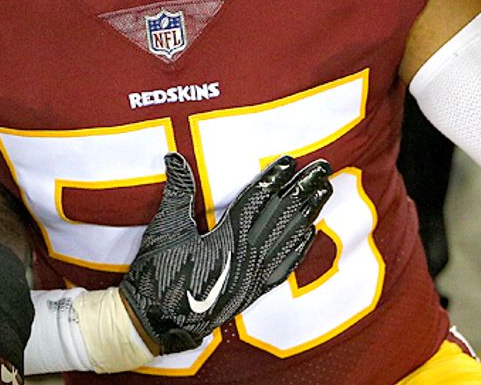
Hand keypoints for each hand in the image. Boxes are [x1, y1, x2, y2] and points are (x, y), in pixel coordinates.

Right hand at [119, 153, 331, 353]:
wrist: (157, 322)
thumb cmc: (158, 275)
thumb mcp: (164, 229)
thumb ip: (177, 192)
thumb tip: (175, 157)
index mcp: (227, 240)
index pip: (257, 201)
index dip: (274, 179)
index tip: (290, 161)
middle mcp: (248, 258)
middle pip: (282, 216)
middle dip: (303, 189)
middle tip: (322, 168)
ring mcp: (254, 277)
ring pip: (289, 239)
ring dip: (309, 212)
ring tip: (324, 191)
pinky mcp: (253, 292)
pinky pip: (284, 266)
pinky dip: (299, 247)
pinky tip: (309, 232)